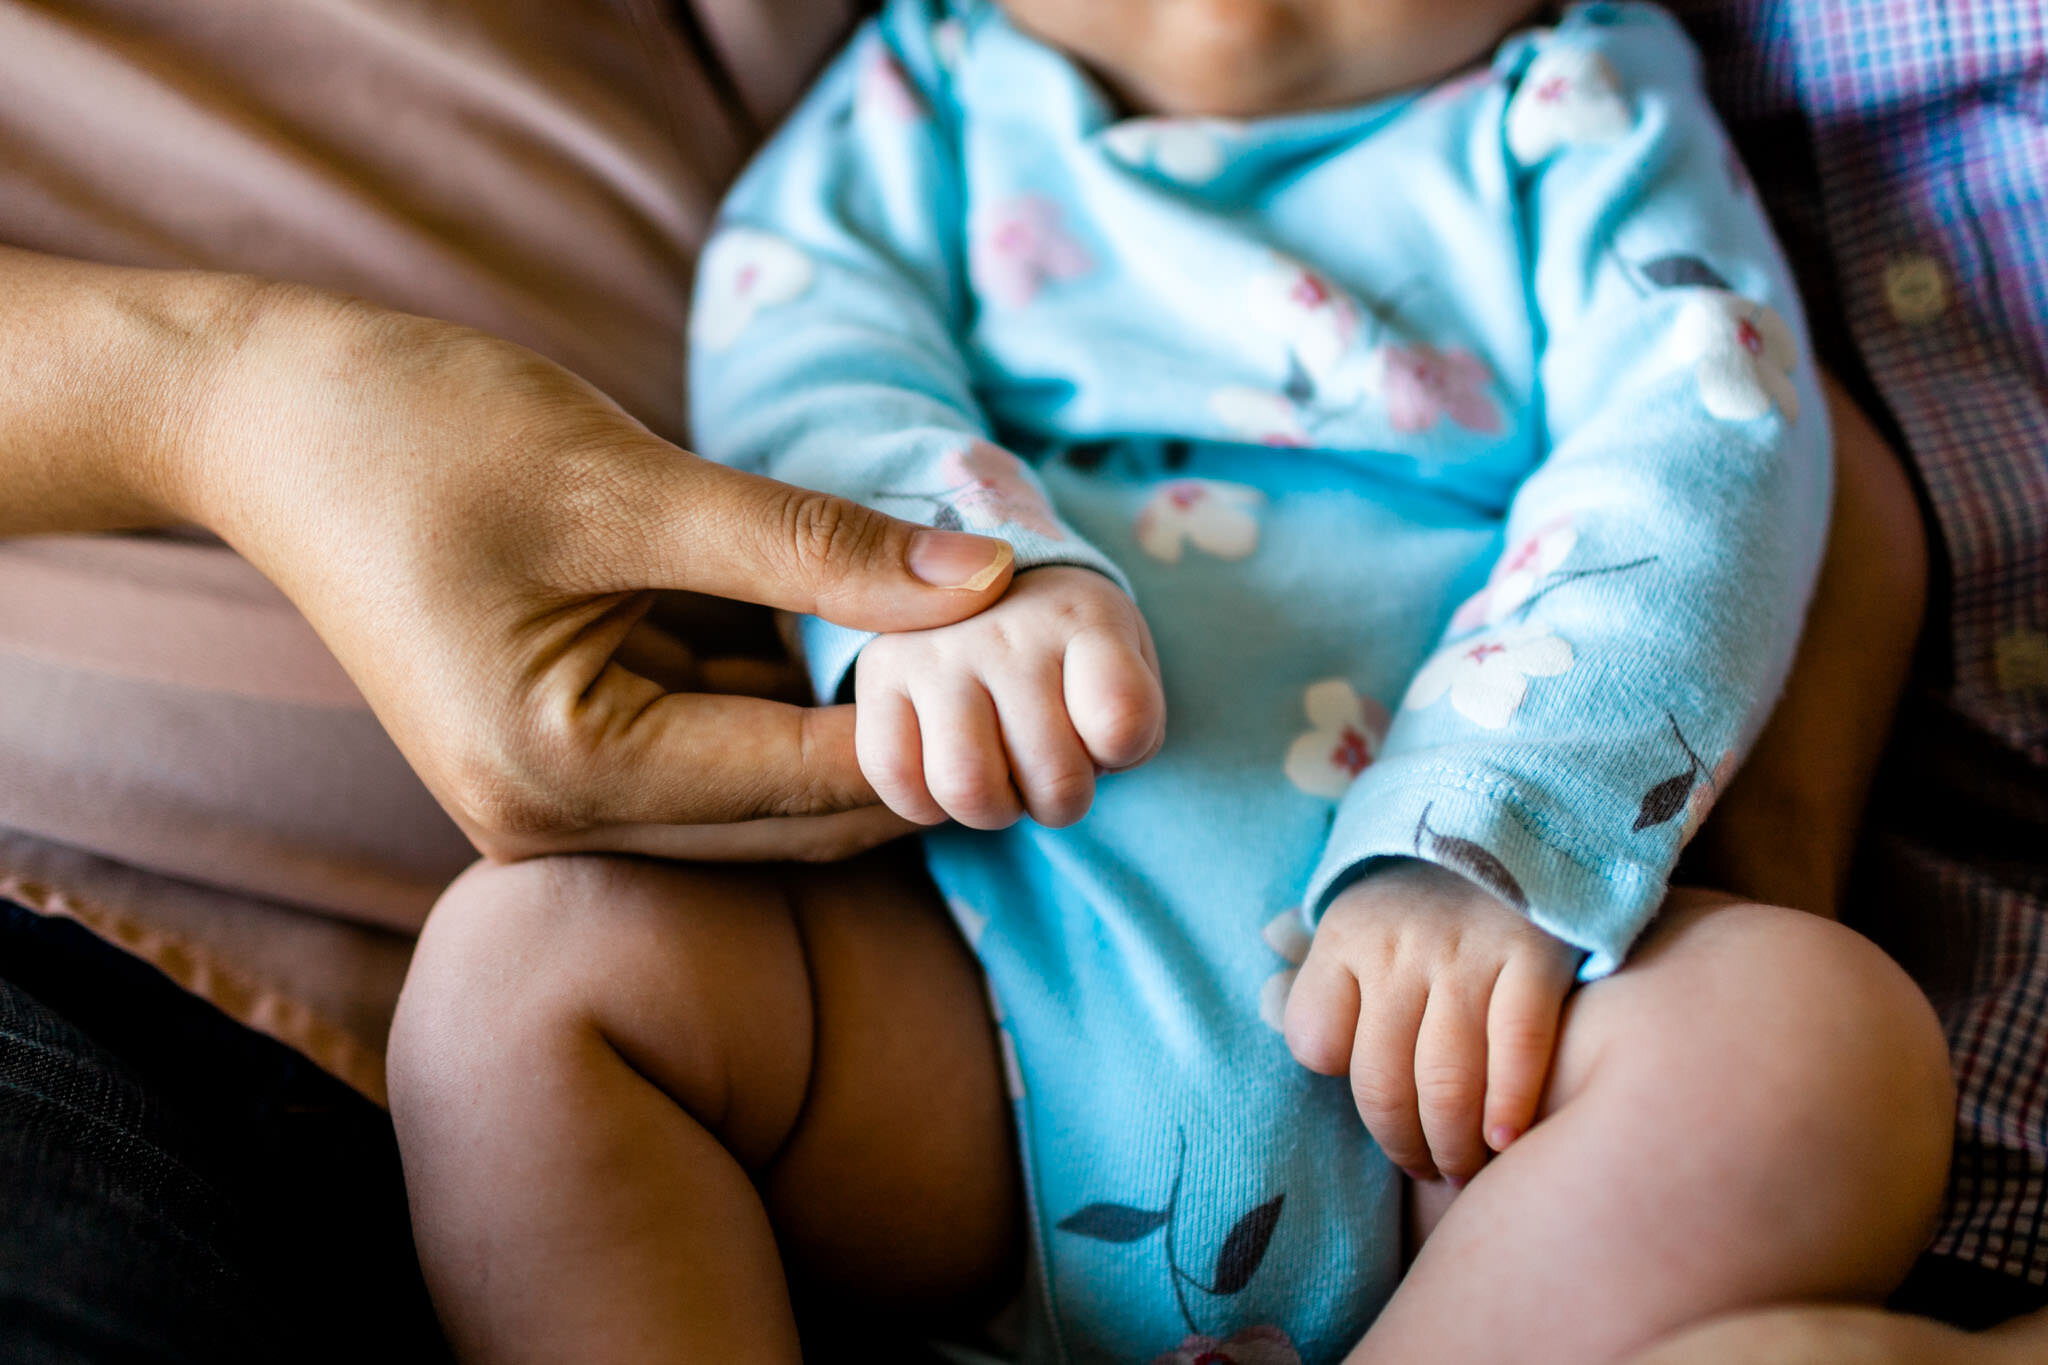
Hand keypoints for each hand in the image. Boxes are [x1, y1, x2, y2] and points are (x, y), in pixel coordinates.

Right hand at [137, 280, 1017, 860]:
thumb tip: (985, 576)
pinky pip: (717, 733)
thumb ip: (810, 545)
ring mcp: (564, 795)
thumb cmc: (418, 434)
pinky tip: (863, 616)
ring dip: (858, 709)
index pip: (811, 783)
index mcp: (566, 779)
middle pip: (799, 806)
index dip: (939, 728)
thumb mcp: (628, 484)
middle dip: (913, 735)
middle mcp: (564, 824)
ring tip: (968, 626)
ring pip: (767, 776)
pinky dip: (789, 682)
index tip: (1051, 666)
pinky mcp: (570, 747)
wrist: (262, 420)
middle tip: (1034, 658)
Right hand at [854, 566, 1165, 829]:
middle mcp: (1006, 625)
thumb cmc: (1071, 650)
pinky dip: (926, 803)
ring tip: (1000, 776)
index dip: (1123, 752)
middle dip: (1061, 799)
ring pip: (968, 787)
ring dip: (995, 808)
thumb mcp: (1127, 668)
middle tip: (1051, 769)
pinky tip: (945, 773)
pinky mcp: (879, 671)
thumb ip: (1128, 726)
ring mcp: (935, 647)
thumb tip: (1058, 774)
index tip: (1109, 734)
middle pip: (1053, 778)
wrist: (989, 583)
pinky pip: (895, 779)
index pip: (1121, 720)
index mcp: (1085, 616)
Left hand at [1283, 859, 1578, 1182]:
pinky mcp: (1534, 958)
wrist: (1515, 833)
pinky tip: (1504, 1140)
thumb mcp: (1357, 922)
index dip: (1340, 1081)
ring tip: (1460, 1165)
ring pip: (1446, 1083)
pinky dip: (1510, 1106)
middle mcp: (1399, 948)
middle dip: (1401, 1144)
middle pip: (1382, 1082)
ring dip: (1451, 1145)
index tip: (1375, 1101)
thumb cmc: (1423, 905)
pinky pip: (1518, 1051)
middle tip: (1423, 1168)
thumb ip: (1318, 976)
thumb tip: (1265, 1010)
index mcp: (1346, 938)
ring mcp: (1467, 955)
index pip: (1315, 1043)